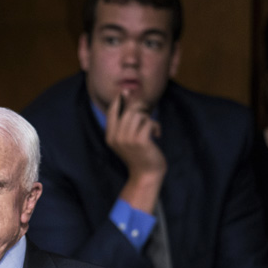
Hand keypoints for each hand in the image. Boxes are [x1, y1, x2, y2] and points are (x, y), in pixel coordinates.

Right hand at [105, 92, 166, 212]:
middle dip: (141, 109)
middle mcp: (116, 137)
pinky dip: (155, 126)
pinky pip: (149, 122)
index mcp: (110, 136)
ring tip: (151, 128)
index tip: (127, 92)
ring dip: (149, 119)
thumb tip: (127, 94)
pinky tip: (157, 134)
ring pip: (139, 115)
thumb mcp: (126, 139)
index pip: (113, 110)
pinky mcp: (140, 141)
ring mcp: (127, 139)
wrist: (146, 175)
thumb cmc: (139, 155)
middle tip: (148, 116)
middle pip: (129, 110)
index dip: (121, 99)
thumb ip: (125, 121)